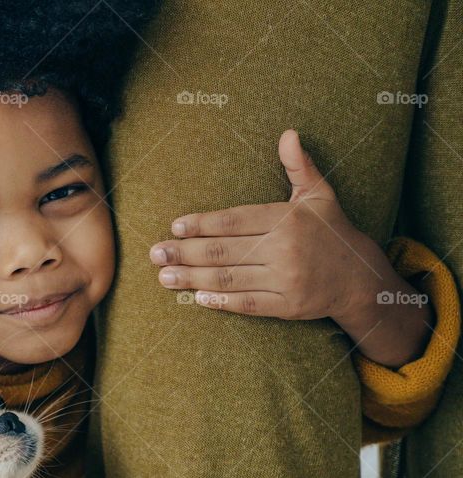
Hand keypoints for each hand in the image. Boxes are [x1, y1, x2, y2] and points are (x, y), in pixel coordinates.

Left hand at [149, 129, 431, 366]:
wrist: (361, 279)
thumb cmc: (331, 232)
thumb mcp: (320, 195)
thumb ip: (299, 166)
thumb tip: (288, 133)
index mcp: (288, 220)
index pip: (235, 221)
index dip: (202, 224)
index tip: (174, 227)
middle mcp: (285, 250)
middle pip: (225, 251)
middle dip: (185, 253)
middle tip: (154, 254)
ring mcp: (287, 280)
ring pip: (230, 279)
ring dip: (192, 279)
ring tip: (164, 276)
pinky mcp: (289, 306)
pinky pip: (249, 304)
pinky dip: (222, 302)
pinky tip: (197, 298)